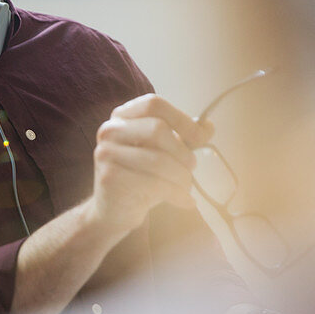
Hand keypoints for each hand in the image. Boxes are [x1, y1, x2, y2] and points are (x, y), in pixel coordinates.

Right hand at [89, 93, 213, 231]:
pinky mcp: (109, 178)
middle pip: (158, 129)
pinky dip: (177, 194)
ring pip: (158, 160)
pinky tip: (184, 201)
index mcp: (123, 116)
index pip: (154, 104)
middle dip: (183, 152)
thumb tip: (208, 126)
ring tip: (187, 187)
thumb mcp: (165, 151)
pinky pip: (154, 184)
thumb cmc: (142, 176)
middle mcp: (110, 130)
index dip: (181, 119)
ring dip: (182, 177)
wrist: (115, 209)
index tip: (200, 137)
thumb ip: (186, 137)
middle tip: (191, 169)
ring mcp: (106, 154)